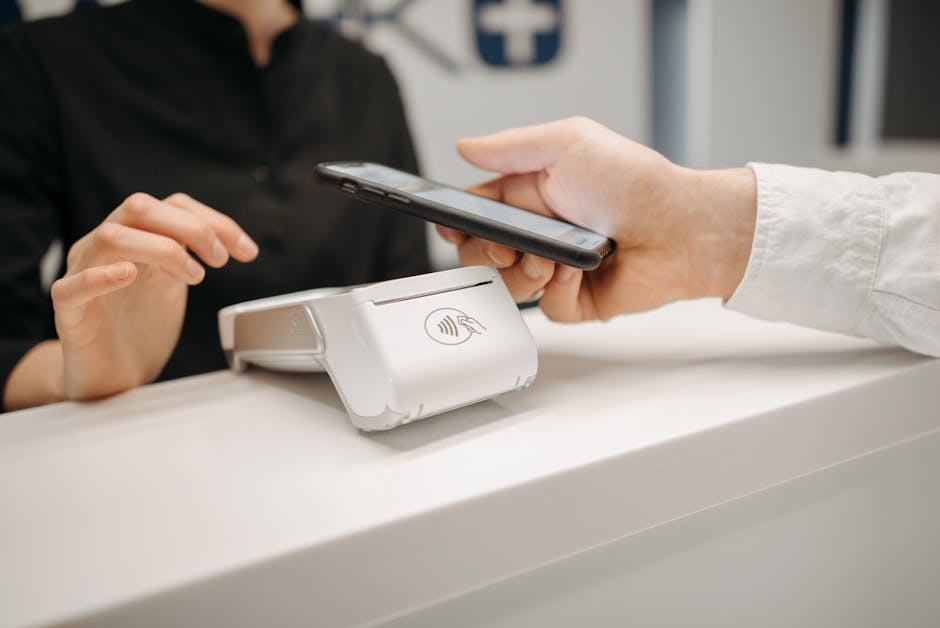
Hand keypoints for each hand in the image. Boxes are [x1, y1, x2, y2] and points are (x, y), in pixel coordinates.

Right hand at [49, 192, 257, 399]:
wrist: (112, 378)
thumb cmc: (140, 328)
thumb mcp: (173, 284)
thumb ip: (189, 256)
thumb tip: (229, 241)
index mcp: (135, 238)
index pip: (171, 205)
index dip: (214, 221)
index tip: (246, 251)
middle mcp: (106, 249)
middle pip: (139, 207)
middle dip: (190, 227)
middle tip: (220, 259)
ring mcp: (83, 276)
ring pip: (110, 237)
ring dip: (161, 249)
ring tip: (193, 276)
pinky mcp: (69, 314)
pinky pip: (71, 287)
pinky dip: (99, 277)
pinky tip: (128, 274)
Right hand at [438, 117, 756, 321]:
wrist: (681, 227)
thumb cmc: (634, 181)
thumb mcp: (567, 144)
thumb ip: (510, 147)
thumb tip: (466, 148)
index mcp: (532, 194)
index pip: (477, 213)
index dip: (459, 223)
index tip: (454, 226)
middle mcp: (541, 232)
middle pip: (483, 254)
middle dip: (486, 252)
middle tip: (507, 246)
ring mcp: (557, 268)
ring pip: (509, 286)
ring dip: (524, 272)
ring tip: (553, 256)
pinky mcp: (576, 300)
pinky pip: (545, 309)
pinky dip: (557, 291)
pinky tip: (578, 270)